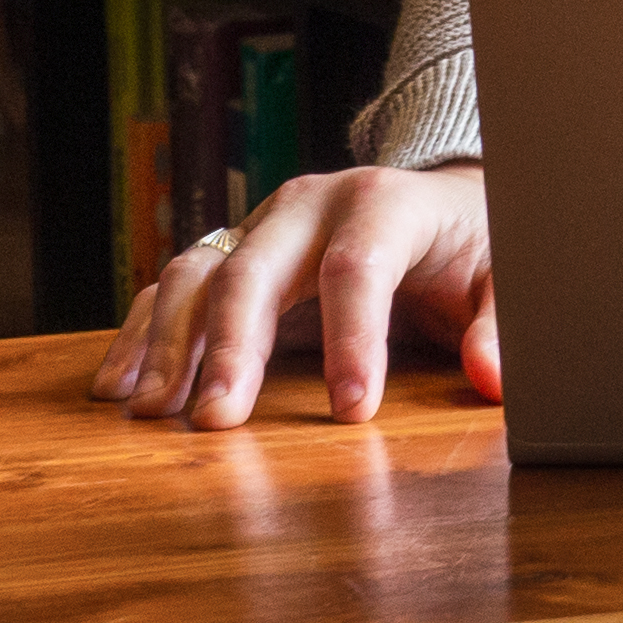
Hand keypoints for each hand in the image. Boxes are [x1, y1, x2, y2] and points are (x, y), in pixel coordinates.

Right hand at [93, 160, 499, 427]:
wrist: (439, 200)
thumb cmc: (472, 245)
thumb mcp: (505, 277)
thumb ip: (499, 325)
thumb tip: (490, 378)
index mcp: (383, 203)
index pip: (357, 266)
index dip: (353, 339)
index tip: (352, 412)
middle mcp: (310, 205)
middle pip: (256, 268)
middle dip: (232, 347)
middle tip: (216, 421)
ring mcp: (261, 225)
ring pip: (199, 273)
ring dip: (170, 343)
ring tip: (150, 411)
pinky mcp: (233, 251)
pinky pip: (174, 288)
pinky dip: (141, 335)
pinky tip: (117, 387)